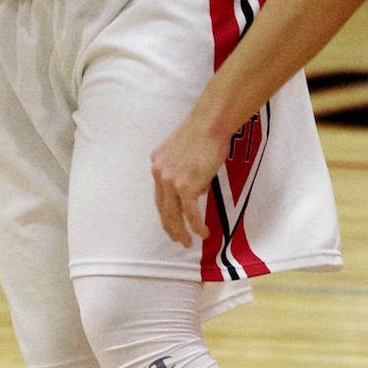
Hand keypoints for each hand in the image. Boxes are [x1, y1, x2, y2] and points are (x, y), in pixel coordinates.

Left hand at [150, 115, 225, 247]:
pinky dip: (196, 226)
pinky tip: (203, 233)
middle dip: (170, 227)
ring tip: (188, 243)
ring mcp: (170, 180)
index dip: (166, 212)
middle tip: (178, 239)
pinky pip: (190, 213)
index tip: (171, 223)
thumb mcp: (185, 153)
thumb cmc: (204, 134)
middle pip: (162, 208)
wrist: (210, 125)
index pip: (159, 195)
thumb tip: (196, 191)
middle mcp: (159, 173)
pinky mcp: (185, 186)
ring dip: (181, 232)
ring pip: (174, 214)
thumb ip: (185, 171)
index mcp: (157, 163)